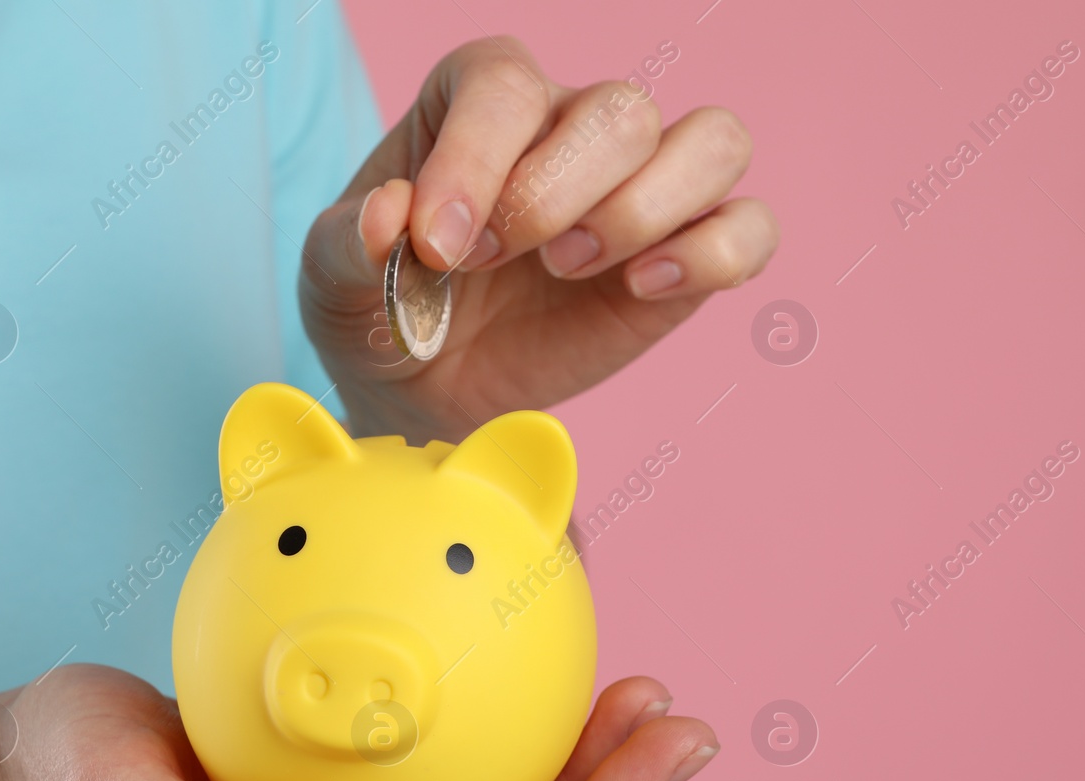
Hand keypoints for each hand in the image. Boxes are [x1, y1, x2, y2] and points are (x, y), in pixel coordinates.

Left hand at [299, 36, 778, 444]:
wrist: (427, 389)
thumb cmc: (383, 310)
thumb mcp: (334, 281)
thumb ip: (351, 244)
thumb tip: (393, 218)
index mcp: (483, 100)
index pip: (507, 86)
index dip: (476, 162)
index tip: (438, 246)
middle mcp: (574, 126)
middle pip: (620, 109)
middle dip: (557, 195)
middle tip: (498, 263)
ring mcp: (641, 188)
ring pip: (714, 141)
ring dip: (647, 209)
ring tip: (574, 269)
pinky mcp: (687, 257)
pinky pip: (750, 227)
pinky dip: (715, 253)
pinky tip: (644, 289)